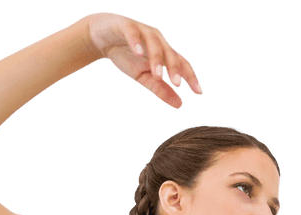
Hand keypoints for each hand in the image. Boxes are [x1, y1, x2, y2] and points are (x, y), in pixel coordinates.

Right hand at [84, 12, 202, 108]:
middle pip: (169, 53)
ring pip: (154, 43)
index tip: (198, 92)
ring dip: (157, 59)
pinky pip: (133, 32)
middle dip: (174, 68)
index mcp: (164, 52)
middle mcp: (157, 39)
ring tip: (158, 74)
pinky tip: (139, 53)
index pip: (181, 63)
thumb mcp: (143, 77)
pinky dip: (136, 42)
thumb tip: (180, 104)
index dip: (190, 77)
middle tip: (177, 84)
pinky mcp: (125, 25)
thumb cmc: (126, 55)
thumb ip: (160, 89)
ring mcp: (142, 30)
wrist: (102, 37)